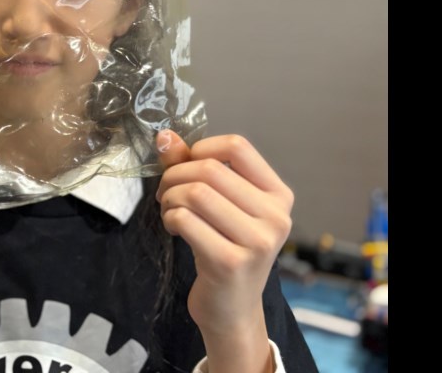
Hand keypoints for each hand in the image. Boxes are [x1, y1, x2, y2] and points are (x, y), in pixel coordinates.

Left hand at [156, 131, 292, 369]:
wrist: (232, 308)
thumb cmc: (224, 248)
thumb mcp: (218, 204)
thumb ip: (192, 166)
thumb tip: (164, 135)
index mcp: (278, 195)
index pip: (238, 146)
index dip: (201, 148)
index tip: (186, 166)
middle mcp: (276, 217)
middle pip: (210, 169)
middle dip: (174, 176)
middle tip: (165, 193)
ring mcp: (257, 242)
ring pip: (195, 193)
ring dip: (169, 198)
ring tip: (169, 211)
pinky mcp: (231, 263)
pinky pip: (186, 219)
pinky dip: (170, 218)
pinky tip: (174, 228)